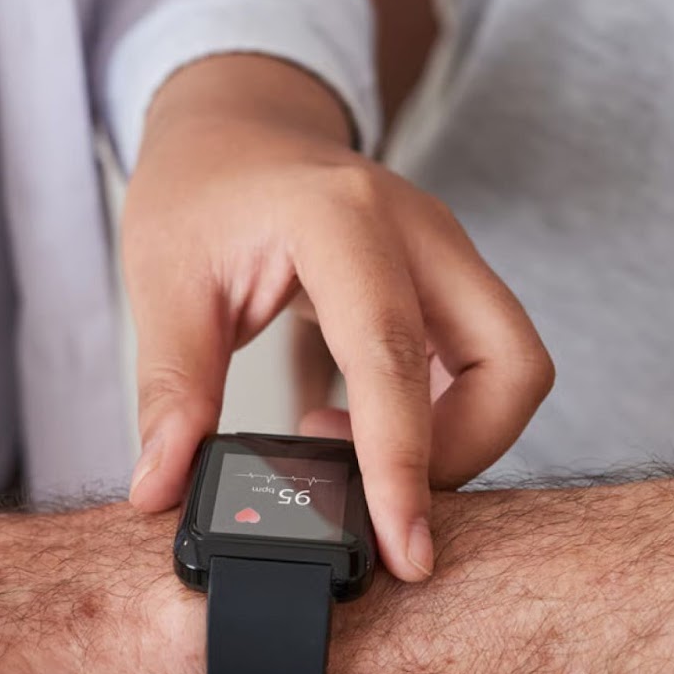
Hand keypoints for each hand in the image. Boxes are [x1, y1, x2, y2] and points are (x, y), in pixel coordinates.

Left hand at [121, 54, 552, 579]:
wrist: (234, 125)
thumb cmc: (199, 188)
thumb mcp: (164, 281)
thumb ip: (171, 389)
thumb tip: (162, 487)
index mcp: (341, 218)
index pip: (393, 355)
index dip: (401, 463)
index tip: (403, 547)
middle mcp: (418, 230)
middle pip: (509, 364)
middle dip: (465, 454)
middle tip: (376, 494)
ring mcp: (445, 252)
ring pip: (510, 369)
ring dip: (456, 439)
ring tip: (348, 453)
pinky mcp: (448, 280)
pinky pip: (484, 364)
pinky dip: (445, 417)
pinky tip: (361, 428)